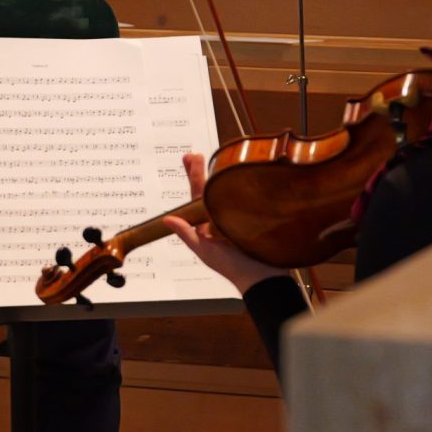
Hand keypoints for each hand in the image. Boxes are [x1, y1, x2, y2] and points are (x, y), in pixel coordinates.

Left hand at [162, 152, 285, 293]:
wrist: (263, 278)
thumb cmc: (234, 268)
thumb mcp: (206, 251)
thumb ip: (187, 234)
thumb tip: (167, 219)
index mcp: (210, 223)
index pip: (198, 194)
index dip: (194, 175)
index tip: (188, 158)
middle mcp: (223, 216)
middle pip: (210, 188)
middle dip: (200, 170)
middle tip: (193, 154)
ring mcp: (240, 214)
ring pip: (229, 190)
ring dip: (222, 173)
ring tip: (206, 159)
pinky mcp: (257, 214)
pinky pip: (250, 196)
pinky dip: (245, 184)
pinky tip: (240, 172)